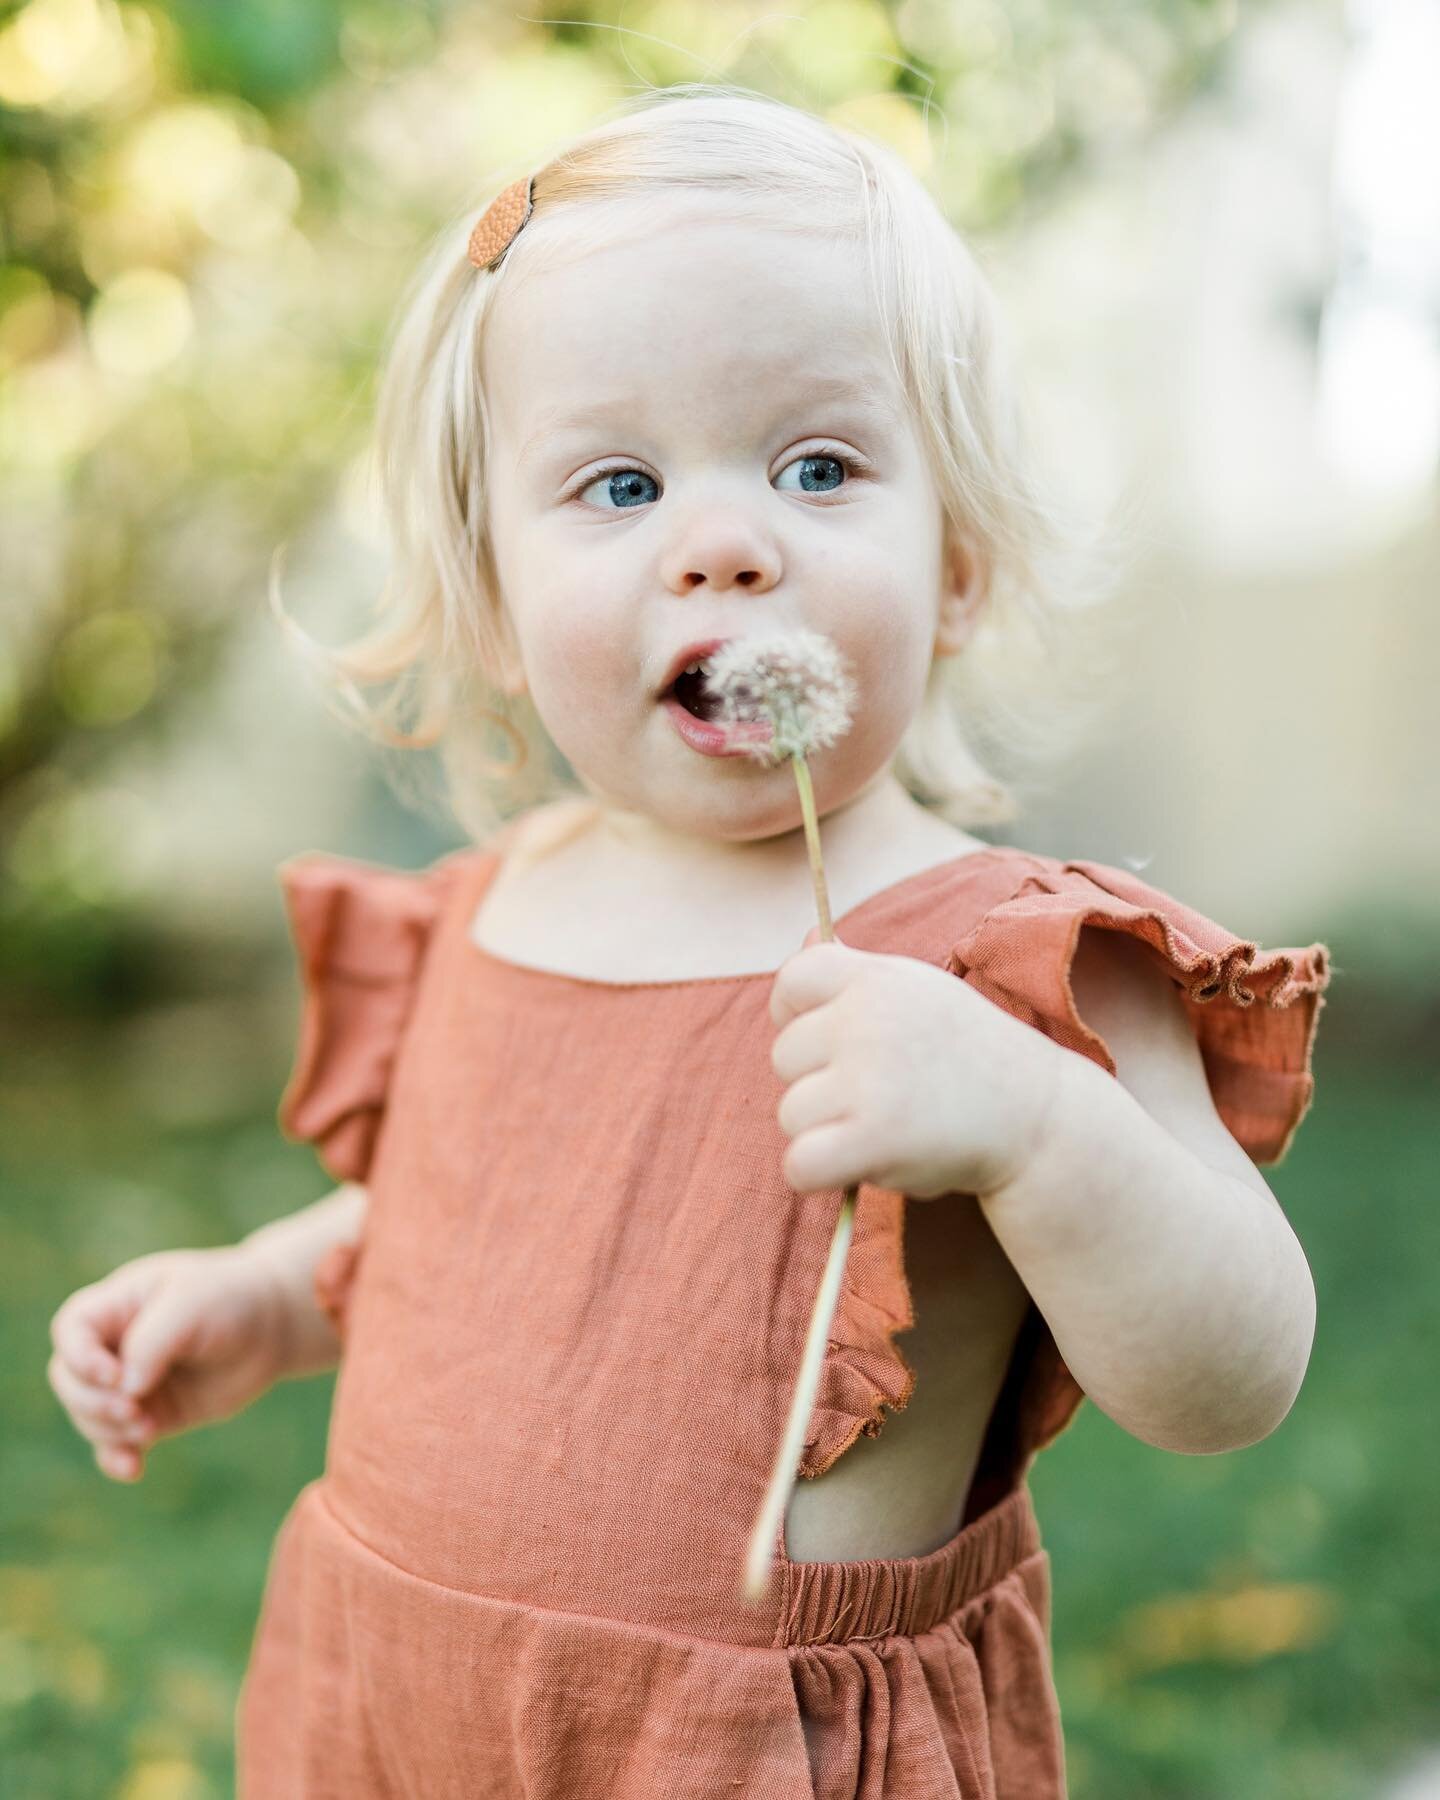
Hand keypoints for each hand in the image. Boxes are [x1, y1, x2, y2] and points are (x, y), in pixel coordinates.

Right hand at [46, 1245, 290, 1482]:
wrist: (270, 1326)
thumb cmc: (230, 1299)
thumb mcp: (193, 1305)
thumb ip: (153, 1341)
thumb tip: (127, 1389)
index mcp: (118, 1305)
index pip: (71, 1329)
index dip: (80, 1358)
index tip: (116, 1376)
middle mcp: (114, 1345)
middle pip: (69, 1379)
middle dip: (93, 1402)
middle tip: (134, 1411)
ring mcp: (130, 1383)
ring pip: (89, 1415)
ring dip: (110, 1430)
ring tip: (151, 1428)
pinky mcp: (151, 1414)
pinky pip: (116, 1443)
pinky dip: (117, 1458)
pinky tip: (134, 1469)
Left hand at [769, 926, 1065, 1199]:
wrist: (1037, 1117)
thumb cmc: (967, 1054)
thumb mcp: (919, 993)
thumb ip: (858, 973)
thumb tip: (806, 936)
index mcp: (878, 977)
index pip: (792, 978)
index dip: (794, 1013)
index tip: (827, 1041)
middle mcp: (868, 1019)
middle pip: (784, 1055)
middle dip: (819, 1081)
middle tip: (880, 1092)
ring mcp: (868, 1078)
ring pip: (791, 1113)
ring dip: (825, 1130)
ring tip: (884, 1125)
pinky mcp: (872, 1137)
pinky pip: (798, 1165)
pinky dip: (818, 1175)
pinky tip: (857, 1165)